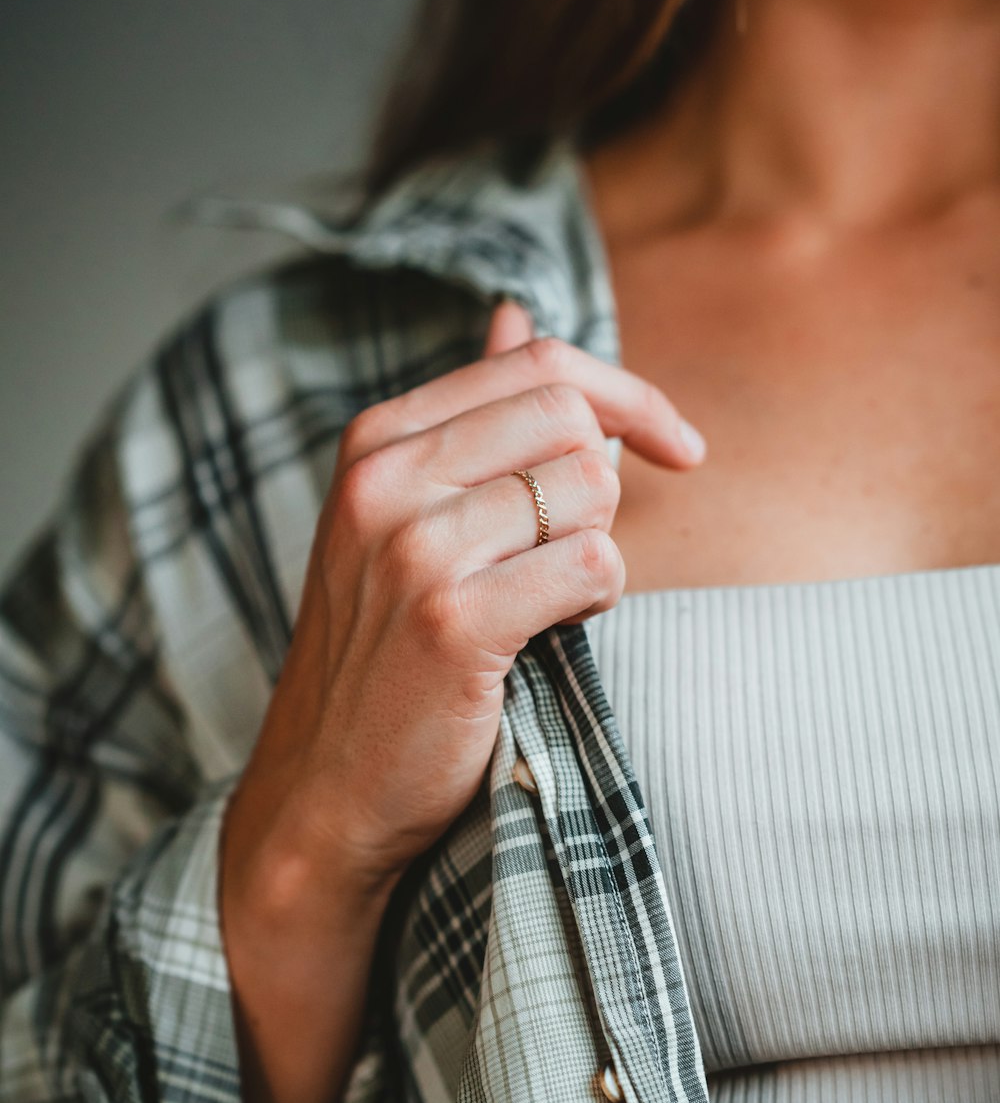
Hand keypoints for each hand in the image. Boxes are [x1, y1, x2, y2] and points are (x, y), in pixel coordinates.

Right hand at [229, 298, 707, 905]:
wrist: (327, 788)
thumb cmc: (384, 651)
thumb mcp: (406, 515)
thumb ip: (470, 417)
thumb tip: (514, 315)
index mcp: (377, 439)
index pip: (536, 362)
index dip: (628, 397)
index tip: (678, 448)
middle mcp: (385, 479)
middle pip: (570, 416)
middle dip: (606, 484)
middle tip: (573, 551)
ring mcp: (412, 548)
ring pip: (590, 492)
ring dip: (597, 551)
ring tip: (543, 600)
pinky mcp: (450, 622)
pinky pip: (594, 570)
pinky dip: (597, 603)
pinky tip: (550, 632)